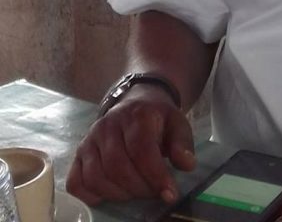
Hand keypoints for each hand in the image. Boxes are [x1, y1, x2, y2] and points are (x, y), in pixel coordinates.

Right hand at [66, 84, 195, 206]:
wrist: (136, 103)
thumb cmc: (157, 118)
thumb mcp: (177, 123)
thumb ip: (182, 142)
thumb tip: (186, 165)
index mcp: (136, 115)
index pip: (142, 149)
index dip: (155, 175)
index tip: (170, 194)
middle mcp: (108, 126)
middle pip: (117, 167)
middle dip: (139, 187)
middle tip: (154, 193)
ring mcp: (89, 140)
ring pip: (96, 177)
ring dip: (119, 194)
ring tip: (137, 192)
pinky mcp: (77, 155)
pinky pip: (76, 183)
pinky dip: (92, 196)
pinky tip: (112, 194)